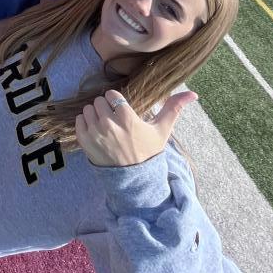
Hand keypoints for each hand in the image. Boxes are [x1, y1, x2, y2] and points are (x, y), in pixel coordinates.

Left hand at [75, 90, 195, 167]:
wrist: (135, 178)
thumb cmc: (148, 151)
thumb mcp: (162, 130)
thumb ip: (174, 108)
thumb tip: (194, 93)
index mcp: (127, 118)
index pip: (111, 94)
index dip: (115, 100)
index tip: (120, 109)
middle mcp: (109, 124)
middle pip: (98, 101)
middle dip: (105, 107)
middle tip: (113, 119)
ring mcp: (95, 133)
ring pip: (87, 109)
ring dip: (94, 114)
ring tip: (106, 126)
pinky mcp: (85, 141)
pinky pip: (79, 121)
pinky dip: (85, 123)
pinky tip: (96, 132)